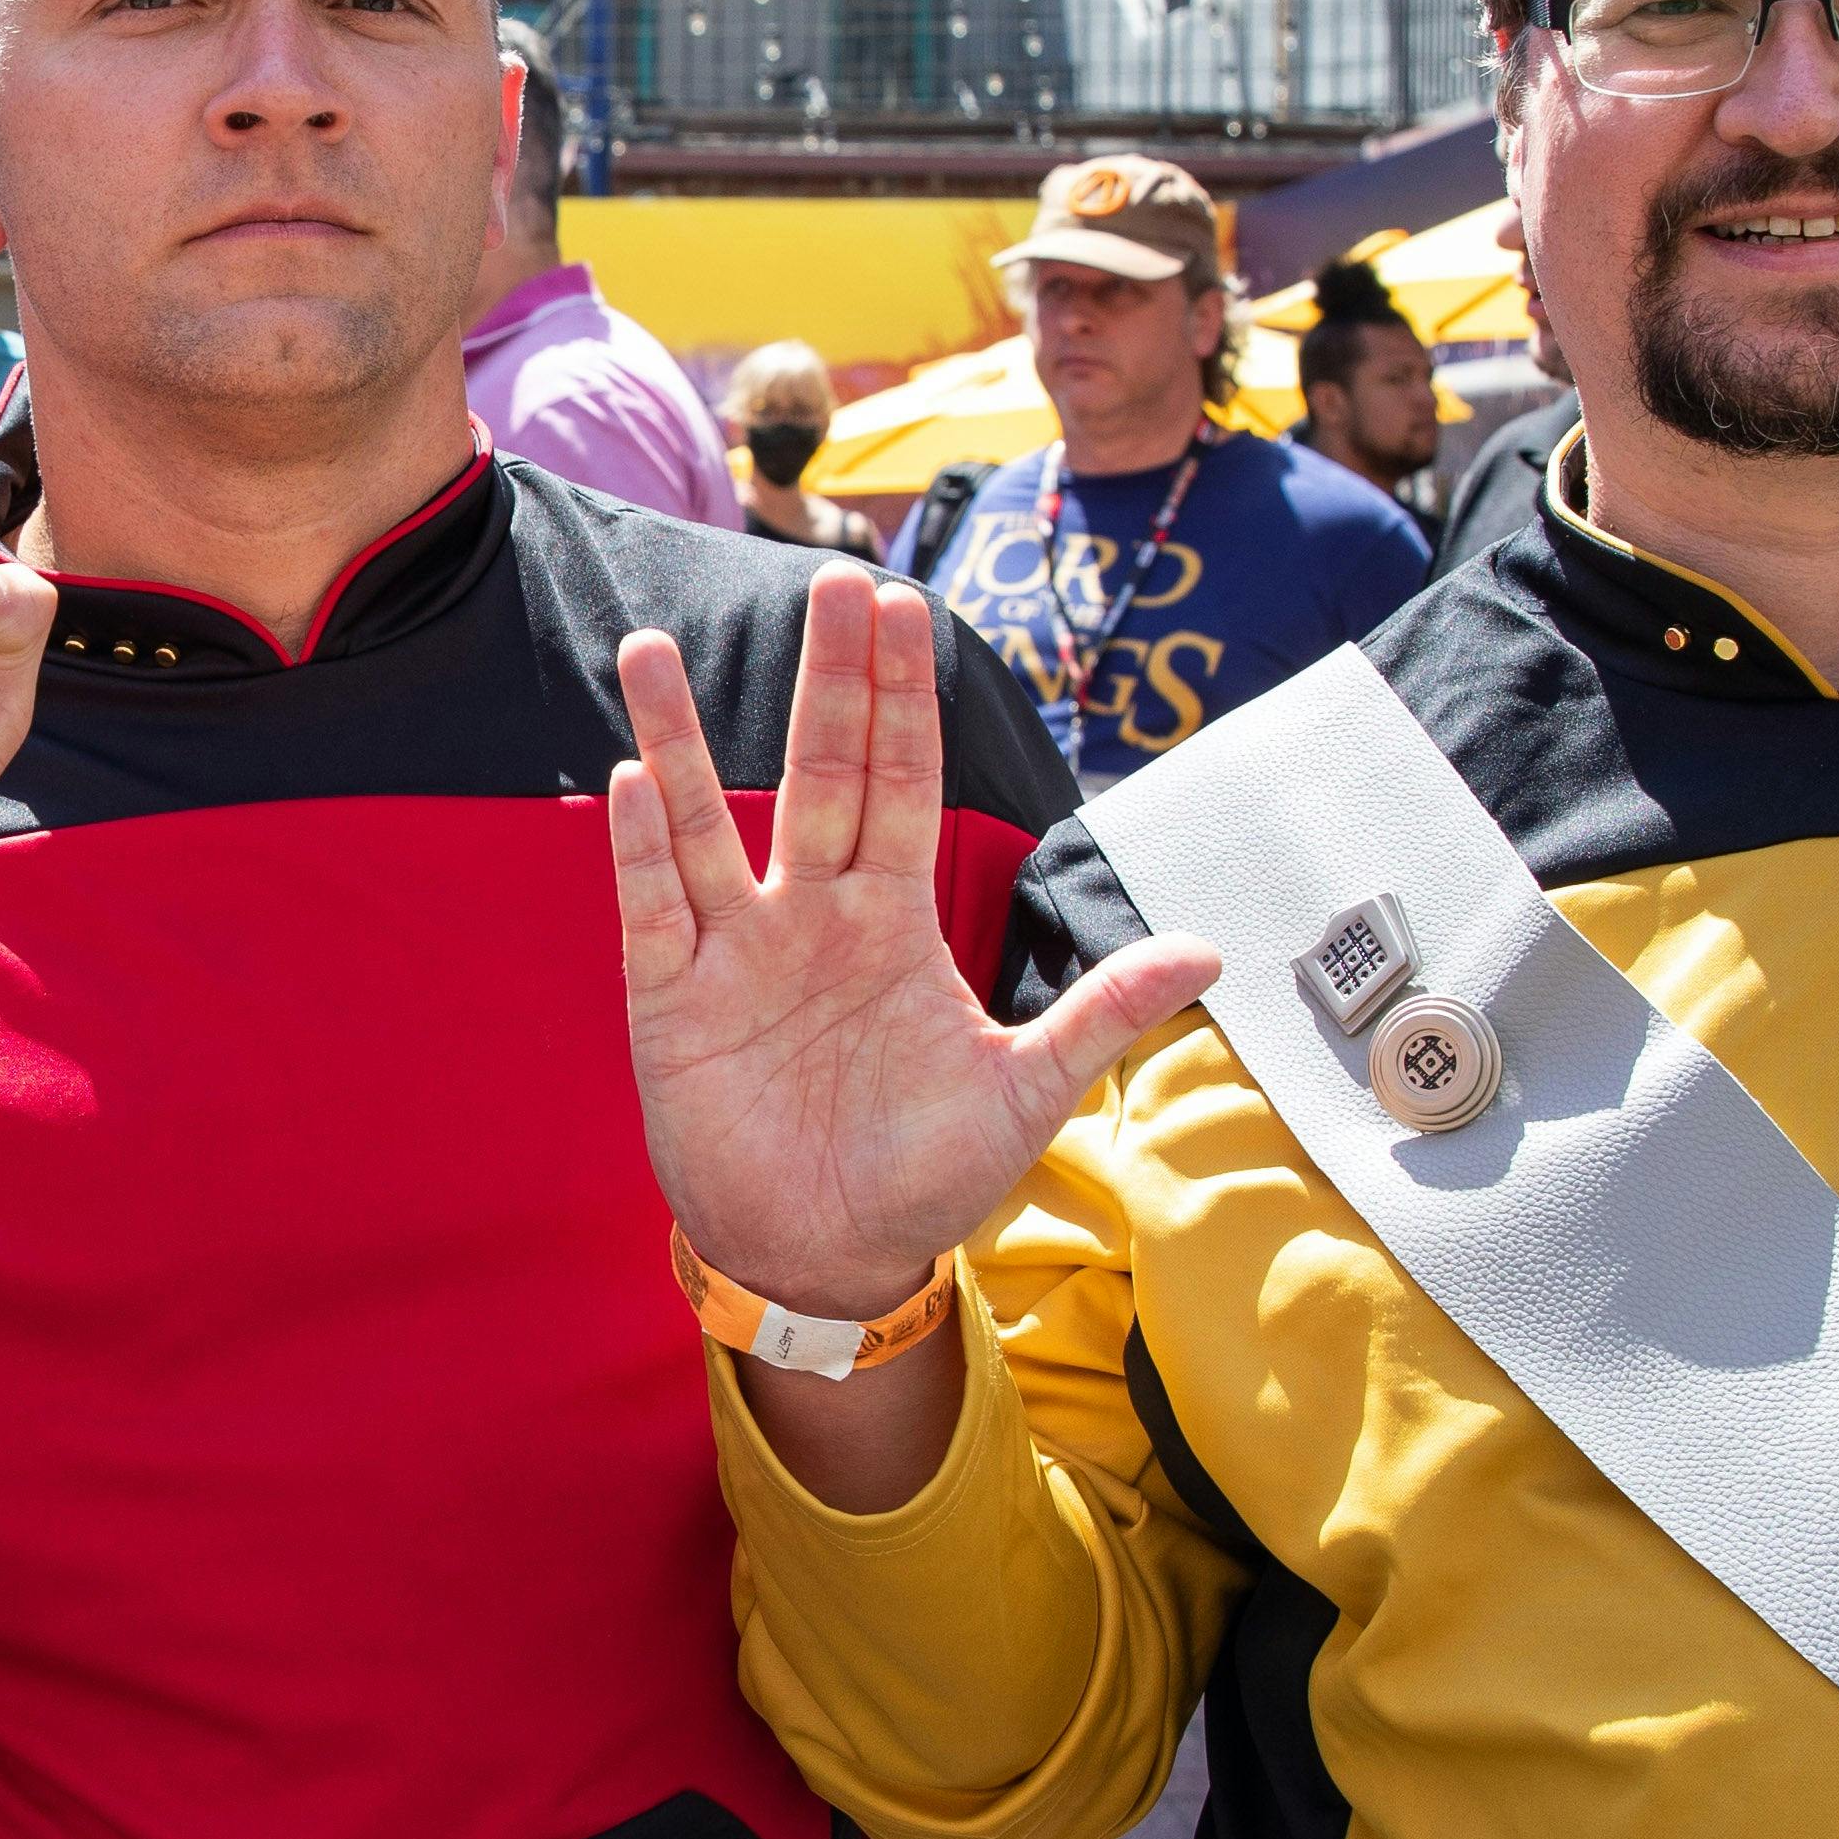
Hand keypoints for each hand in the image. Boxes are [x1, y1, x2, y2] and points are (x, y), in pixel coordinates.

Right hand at [608, 568, 1215, 1322]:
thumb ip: (1103, 1012)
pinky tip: (627, 779)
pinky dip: (640, 852)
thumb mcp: (1028, 1093)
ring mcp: (737, 954)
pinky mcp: (672, 1005)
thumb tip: (1211, 950)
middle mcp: (811, 915)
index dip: (902, 698)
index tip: (907, 607)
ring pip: (702, 824)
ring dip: (680, 739)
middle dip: (827, 682)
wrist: (830, 1257)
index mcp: (893, 920)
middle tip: (833, 581)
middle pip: (816, 775)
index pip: (901, 782)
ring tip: (649, 650)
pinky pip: (652, 912)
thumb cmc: (924, 1172)